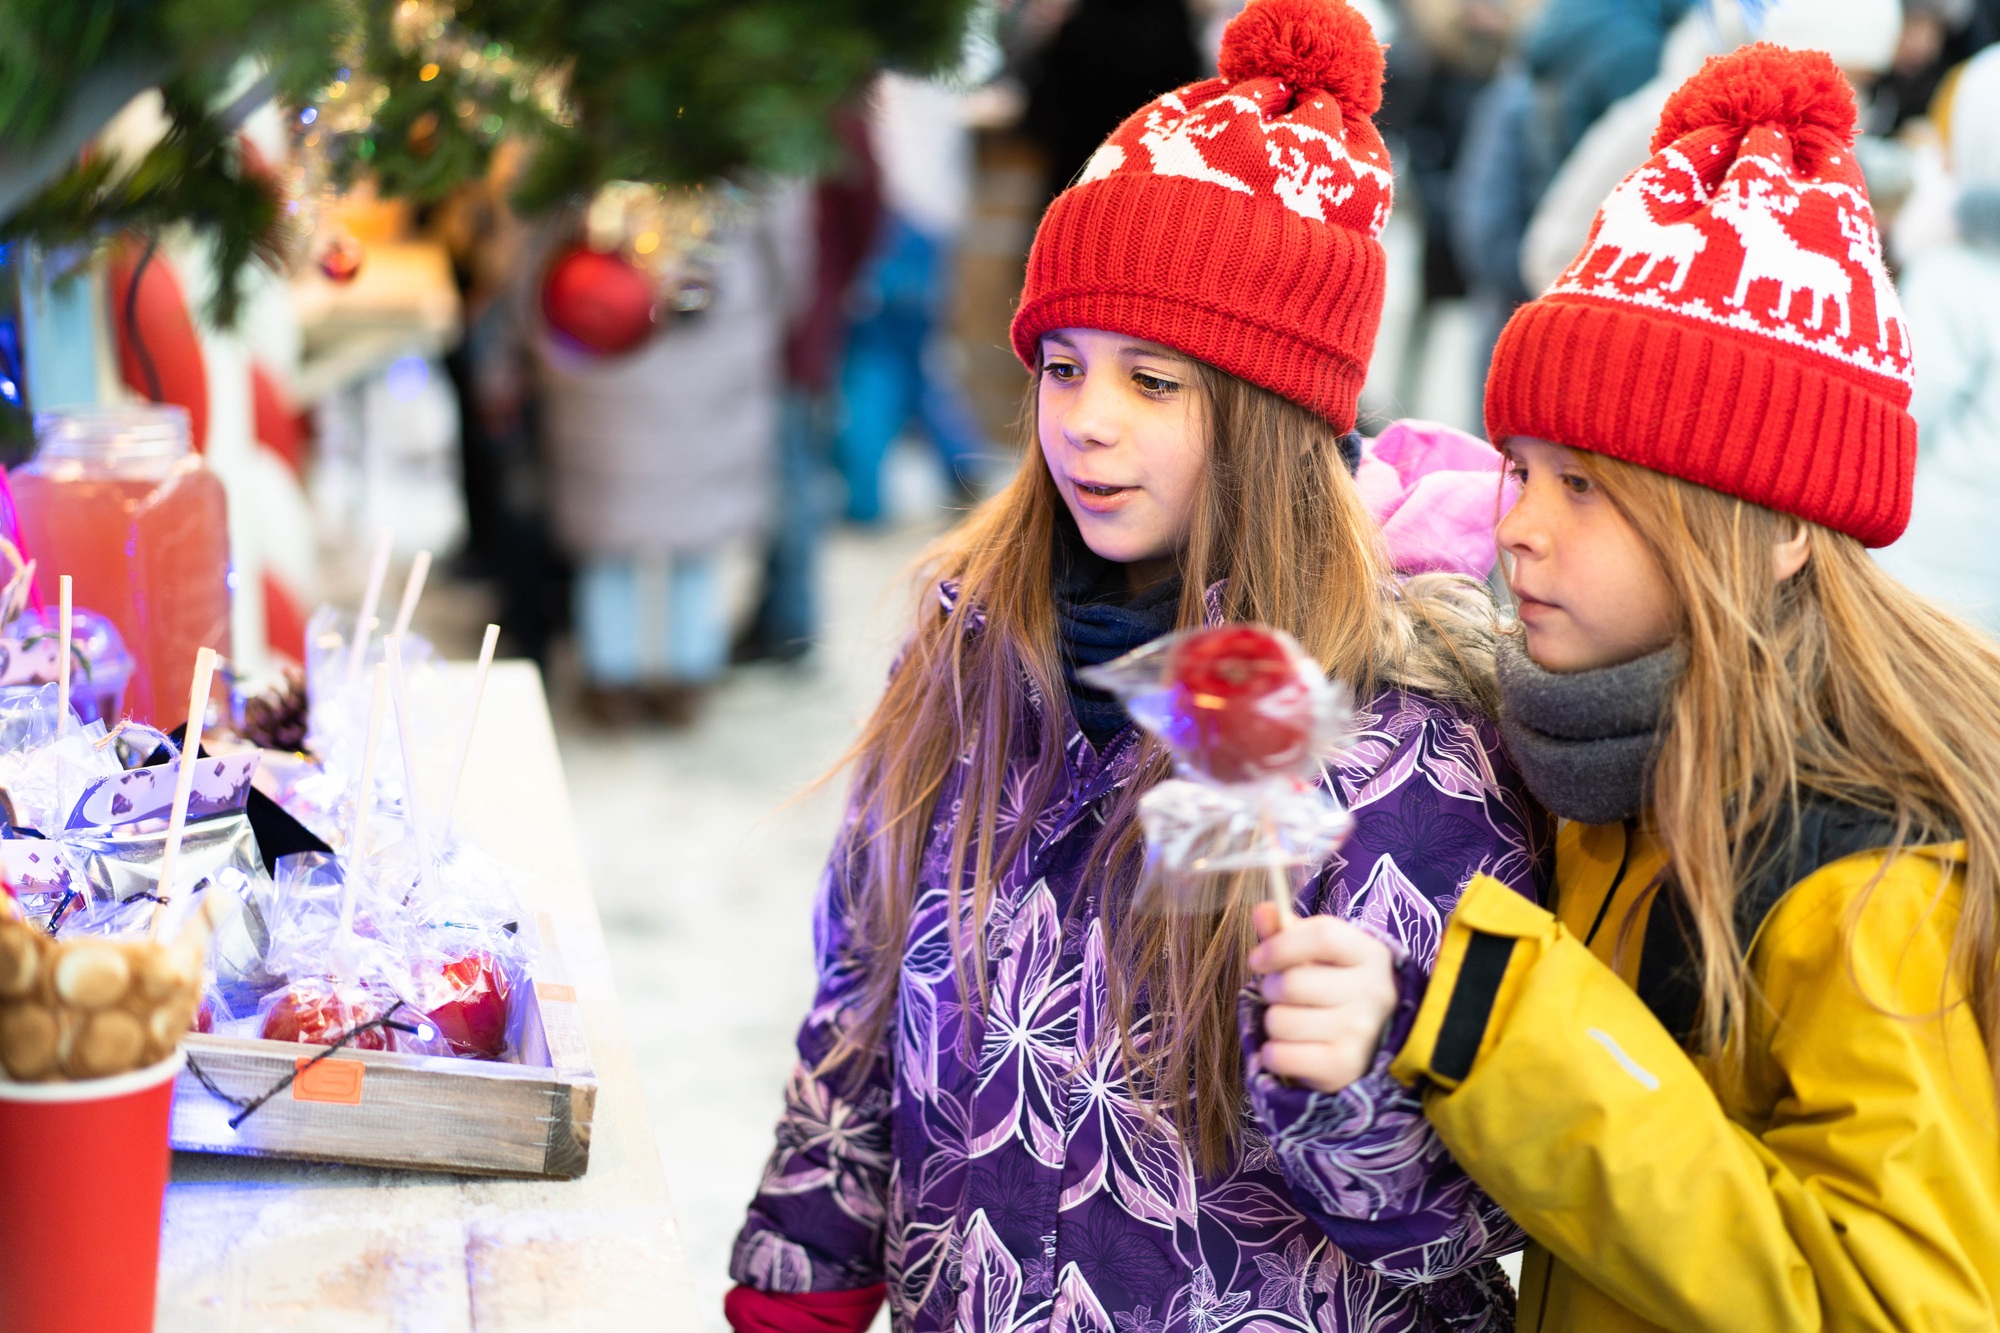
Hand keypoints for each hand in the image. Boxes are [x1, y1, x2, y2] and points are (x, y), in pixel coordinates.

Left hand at [1247, 902, 1399, 1093]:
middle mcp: (1374, 992)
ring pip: (1280, 1020)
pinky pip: (1279, 1054)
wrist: (1370, 1050)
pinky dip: (1274, 1054)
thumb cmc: (1336, 992)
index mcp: (1371, 954)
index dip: (1280, 945)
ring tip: (1293, 1023)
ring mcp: (1361, 1032)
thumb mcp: (1320, 958)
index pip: (1322, 935)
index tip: (1258, 959)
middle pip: (1293, 982)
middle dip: (1271, 989)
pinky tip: (1292, 1050)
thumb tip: (1263, 910)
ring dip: (1273, 1022)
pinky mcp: (1343, 1067)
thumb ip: (1288, 933)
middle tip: (1280, 996)